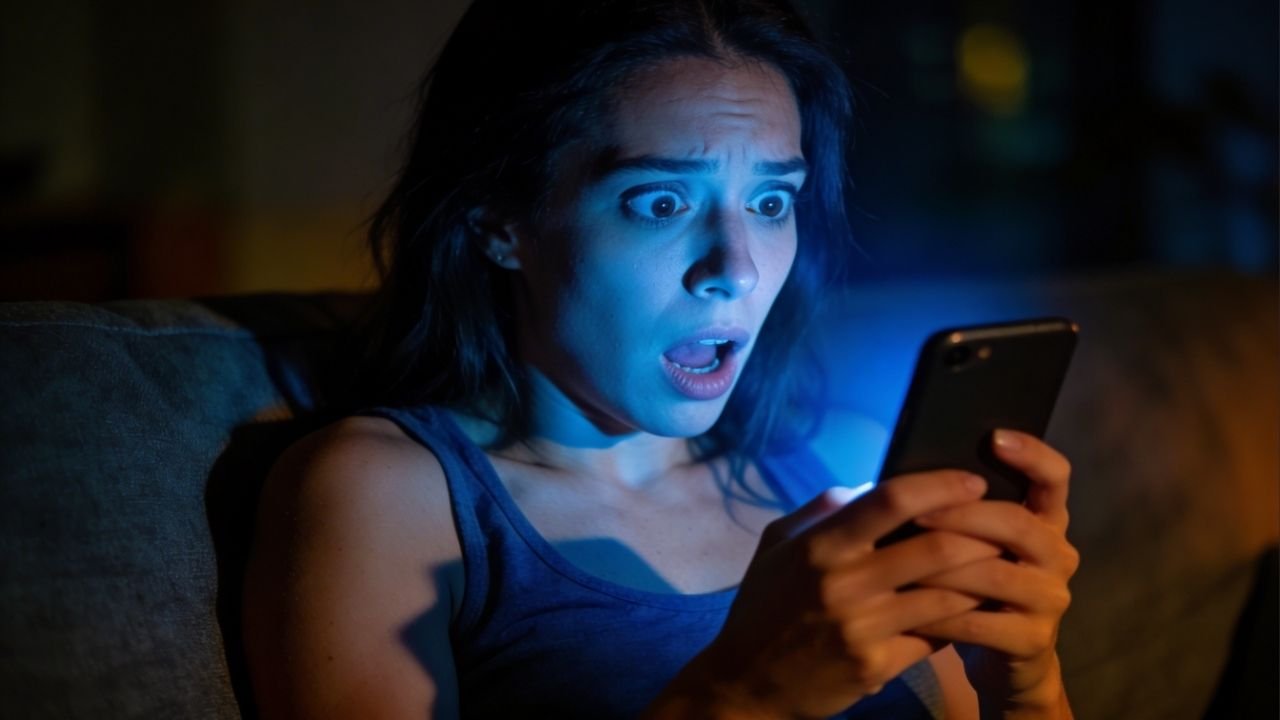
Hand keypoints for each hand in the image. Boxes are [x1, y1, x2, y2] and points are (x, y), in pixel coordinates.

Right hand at [648, 470, 1002, 719]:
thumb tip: (866, 486)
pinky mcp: (877, 666)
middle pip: (935, 547)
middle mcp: (843, 584)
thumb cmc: (763, 607)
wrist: (746, 683)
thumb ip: (820, 512)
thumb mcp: (776, 546)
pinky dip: (959, 620)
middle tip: (1003, 527)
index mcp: (820, 546)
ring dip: (980, 578)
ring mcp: (863, 629)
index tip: (972, 482)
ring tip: (999, 565)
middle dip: (981, 533)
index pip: (891, 499)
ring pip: (946, 595)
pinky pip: (935, 637)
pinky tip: (972, 609)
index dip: (940, 486)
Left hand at [910, 430, 1078, 717]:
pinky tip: (906, 610)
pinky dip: (938, 616)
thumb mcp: (977, 542)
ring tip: (900, 563)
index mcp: (1046, 521)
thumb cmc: (977, 585)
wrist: (1006, 659)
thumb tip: (900, 473)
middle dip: (962, 515)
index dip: (1032, 454)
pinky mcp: (1032, 640)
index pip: (1055, 477)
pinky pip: (978, 624)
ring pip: (993, 574)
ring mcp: (1050, 599)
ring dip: (942, 568)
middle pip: (1017, 523)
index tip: (994, 437)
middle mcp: (1058, 554)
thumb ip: (961, 509)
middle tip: (915, 514)